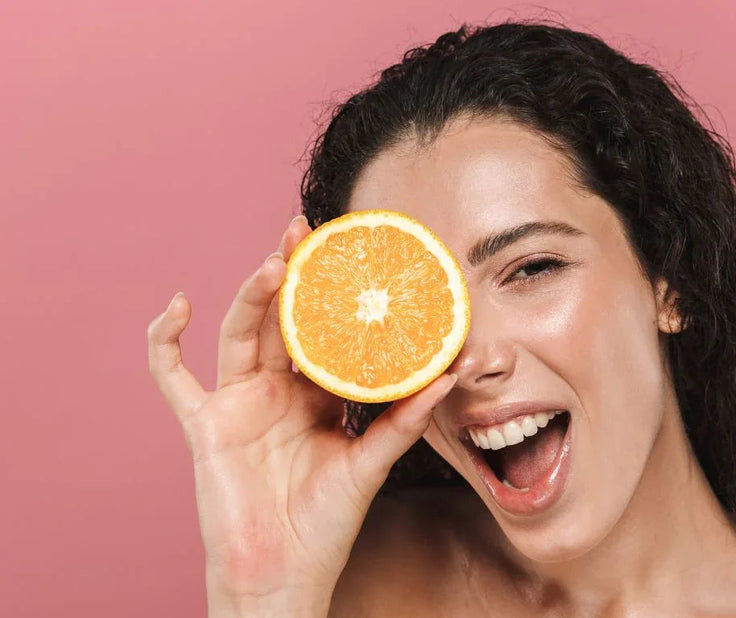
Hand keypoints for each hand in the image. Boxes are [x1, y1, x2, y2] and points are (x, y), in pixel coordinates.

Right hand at [146, 215, 456, 613]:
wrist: (283, 572)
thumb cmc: (325, 523)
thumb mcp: (371, 463)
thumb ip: (405, 419)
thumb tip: (452, 374)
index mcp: (316, 394)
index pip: (323, 330)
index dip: (331, 293)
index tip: (350, 254)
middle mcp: (277, 390)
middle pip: (280, 319)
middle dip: (290, 274)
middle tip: (306, 232)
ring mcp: (237, 403)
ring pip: (238, 333)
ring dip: (250, 296)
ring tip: (275, 263)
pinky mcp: (204, 424)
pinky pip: (173, 376)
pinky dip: (164, 341)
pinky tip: (178, 306)